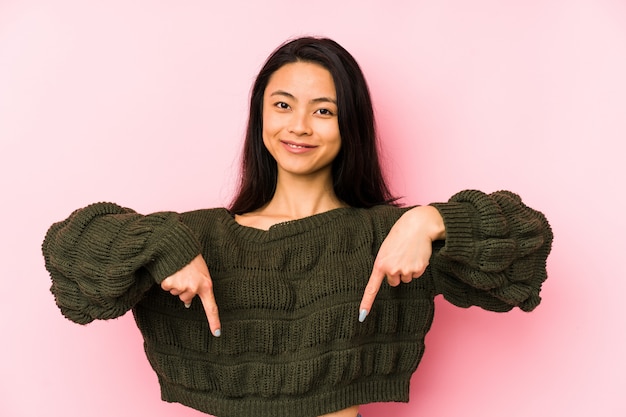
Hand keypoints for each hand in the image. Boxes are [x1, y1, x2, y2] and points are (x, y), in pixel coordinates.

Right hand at [160, 254, 221, 335]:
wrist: (179, 245)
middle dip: (184, 289)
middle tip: (185, 274)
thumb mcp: (201, 273)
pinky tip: (170, 270)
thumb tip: (187, 303)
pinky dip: (166, 280)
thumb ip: (198, 287)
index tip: (217, 334)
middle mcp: (195, 288)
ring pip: (176, 293)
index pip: (212, 307)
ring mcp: (182, 286)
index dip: (214, 321)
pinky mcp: (170, 283)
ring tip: (179, 270)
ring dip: (175, 283)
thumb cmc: (191, 258)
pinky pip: (166, 287)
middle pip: (186, 298)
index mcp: (206, 285)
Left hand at [358, 206, 444, 321]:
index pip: (372, 288)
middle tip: (399, 256)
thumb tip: (390, 277)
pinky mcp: (418, 269)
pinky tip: (416, 255)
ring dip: (407, 269)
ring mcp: (405, 270)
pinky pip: (416, 274)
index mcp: (380, 264)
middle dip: (397, 272)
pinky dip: (417, 267)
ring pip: (406, 278)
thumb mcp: (385, 249)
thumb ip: (384, 264)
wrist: (417, 226)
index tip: (362, 315)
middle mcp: (392, 270)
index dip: (367, 302)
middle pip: (394, 282)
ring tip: (408, 253)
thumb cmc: (399, 236)